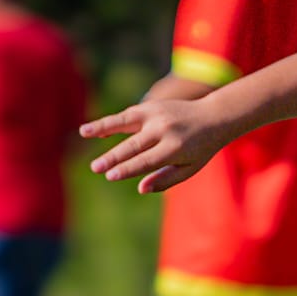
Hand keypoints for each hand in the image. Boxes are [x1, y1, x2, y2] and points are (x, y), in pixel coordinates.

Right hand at [83, 98, 231, 192]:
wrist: (213, 117)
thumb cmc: (200, 148)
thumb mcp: (190, 168)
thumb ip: (166, 179)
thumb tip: (141, 189)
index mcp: (175, 148)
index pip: (147, 161)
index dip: (128, 169)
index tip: (111, 176)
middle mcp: (164, 130)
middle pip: (133, 145)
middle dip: (113, 157)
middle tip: (95, 167)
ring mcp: (157, 116)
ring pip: (125, 123)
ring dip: (103, 128)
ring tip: (83, 133)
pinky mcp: (151, 107)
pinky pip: (127, 115)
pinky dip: (111, 122)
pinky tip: (94, 130)